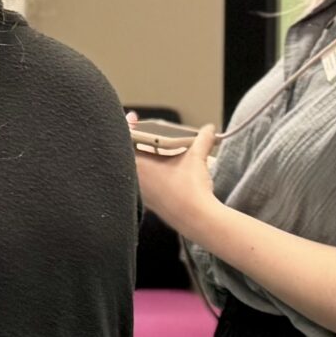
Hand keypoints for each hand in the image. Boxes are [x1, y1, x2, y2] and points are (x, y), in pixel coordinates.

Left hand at [133, 116, 220, 241]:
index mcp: (138, 163)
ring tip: (156, 149)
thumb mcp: (196, 158)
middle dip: (137, 141)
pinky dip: (148, 174)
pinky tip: (161, 171)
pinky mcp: (147, 202)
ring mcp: (139, 192)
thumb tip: (209, 129)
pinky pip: (141, 183)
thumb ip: (202, 139)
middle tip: (147, 132)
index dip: (129, 126)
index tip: (133, 118)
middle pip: (128, 153)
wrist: (195, 218)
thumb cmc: (190, 188)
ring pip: (134, 169)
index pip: (127, 139)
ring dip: (142, 158)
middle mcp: (134, 177)